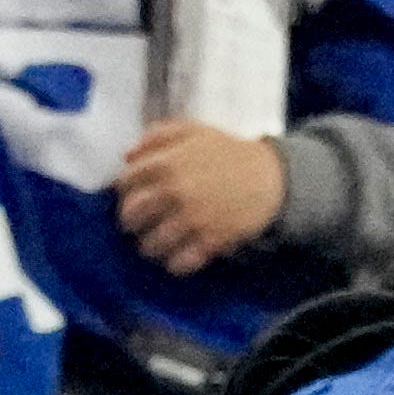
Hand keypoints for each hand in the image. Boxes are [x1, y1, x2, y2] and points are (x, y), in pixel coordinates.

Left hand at [109, 116, 291, 272]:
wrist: (269, 178)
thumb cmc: (228, 153)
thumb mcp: (193, 131)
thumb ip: (156, 136)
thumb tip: (126, 156)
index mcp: (166, 162)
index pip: (125, 183)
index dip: (124, 192)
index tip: (132, 197)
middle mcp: (174, 191)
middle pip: (132, 216)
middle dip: (131, 222)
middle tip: (139, 225)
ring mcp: (192, 218)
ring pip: (151, 244)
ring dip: (150, 246)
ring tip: (155, 245)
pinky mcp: (210, 240)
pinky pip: (179, 262)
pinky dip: (174, 263)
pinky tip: (177, 257)